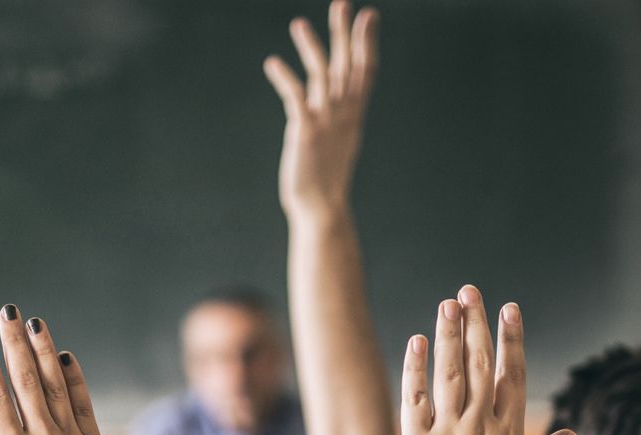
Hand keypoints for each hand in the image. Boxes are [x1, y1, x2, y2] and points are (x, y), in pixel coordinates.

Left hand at [264, 1, 378, 217]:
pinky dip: (285, 78)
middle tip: (343, 3)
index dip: (366, 42)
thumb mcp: (338, 141)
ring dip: (311, 48)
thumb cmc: (326, 178)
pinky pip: (297, 98)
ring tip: (299, 23)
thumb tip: (333, 102)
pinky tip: (272, 63)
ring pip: (322, 75)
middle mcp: (344, 114)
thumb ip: (338, 117)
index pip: (365, 71)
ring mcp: (327, 122)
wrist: (323, 208)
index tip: (369, 16)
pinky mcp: (307, 132)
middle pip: (347, 65)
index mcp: (353, 115)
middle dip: (345, 33)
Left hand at [397, 286, 575, 434]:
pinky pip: (415, 397)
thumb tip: (570, 433)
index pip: (513, 375)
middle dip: (477, 324)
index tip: (511, 309)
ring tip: (448, 303)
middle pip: (480, 364)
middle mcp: (479, 426)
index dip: (512, 339)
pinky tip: (417, 342)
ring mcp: (447, 433)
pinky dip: (416, 368)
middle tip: (471, 291)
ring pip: (449, 373)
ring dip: (449, 334)